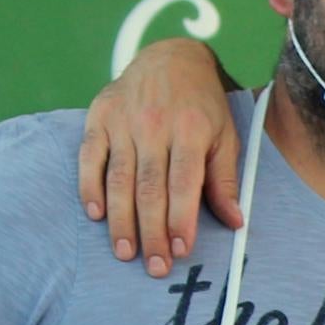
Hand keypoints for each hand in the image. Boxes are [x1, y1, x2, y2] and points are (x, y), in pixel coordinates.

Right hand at [74, 36, 243, 278]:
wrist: (170, 57)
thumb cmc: (202, 106)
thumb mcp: (224, 136)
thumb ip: (225, 180)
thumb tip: (234, 222)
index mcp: (191, 130)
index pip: (184, 183)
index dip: (181, 219)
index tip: (180, 250)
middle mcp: (155, 126)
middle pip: (150, 188)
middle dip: (152, 231)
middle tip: (154, 267)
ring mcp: (123, 121)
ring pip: (119, 178)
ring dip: (120, 220)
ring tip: (125, 253)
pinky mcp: (99, 117)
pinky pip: (89, 157)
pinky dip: (89, 187)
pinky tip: (95, 215)